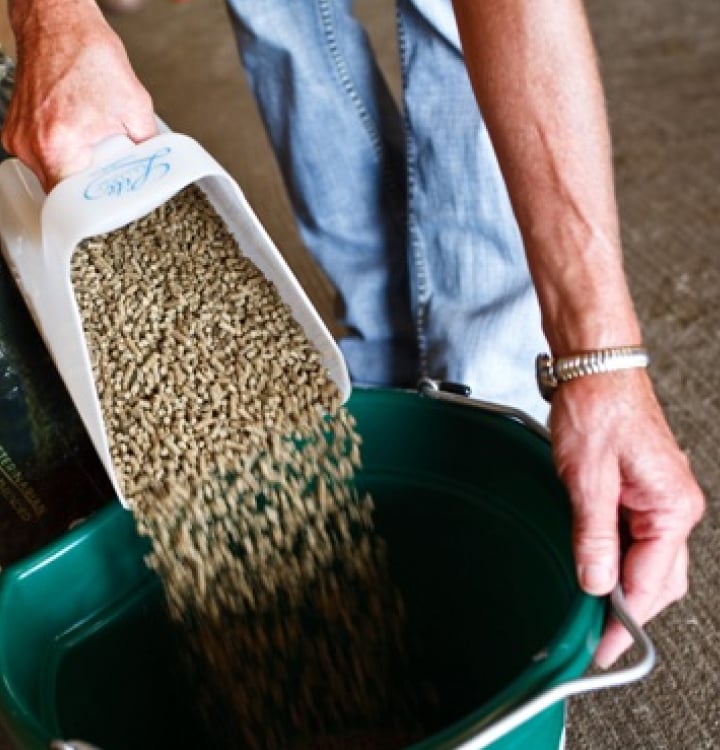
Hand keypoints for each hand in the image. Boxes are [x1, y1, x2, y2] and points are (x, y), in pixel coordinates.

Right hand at [2, 0, 155, 191]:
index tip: (109, 208)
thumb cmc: (87, 54)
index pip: (71, 205)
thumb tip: (156, 168)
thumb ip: (147, 147)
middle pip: (62, 193)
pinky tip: (78, 135)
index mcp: (58, 145)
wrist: (57, 21)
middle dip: (89, 188)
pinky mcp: (15, 130)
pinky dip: (62, 153)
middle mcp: (31, 145)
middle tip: (109, 175)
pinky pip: (41, 157)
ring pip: (52, 176)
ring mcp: (19, 138)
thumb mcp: (135, 107)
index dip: (94, 209)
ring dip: (76, 170)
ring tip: (92, 146)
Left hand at [549, 369, 704, 666]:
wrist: (595, 368)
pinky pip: (633, 536)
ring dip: (619, 582)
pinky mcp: (640, 489)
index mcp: (671, 507)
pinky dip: (615, 556)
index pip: (652, 583)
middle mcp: (673, 506)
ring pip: (645, 559)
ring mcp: (658, 498)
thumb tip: (595, 583)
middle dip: (627, 608)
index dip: (626, 621)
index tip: (604, 647)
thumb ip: (592, 535)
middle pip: (657, 577)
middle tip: (593, 633)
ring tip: (588, 603)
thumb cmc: (597, 409)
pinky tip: (593, 562)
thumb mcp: (587, 479)